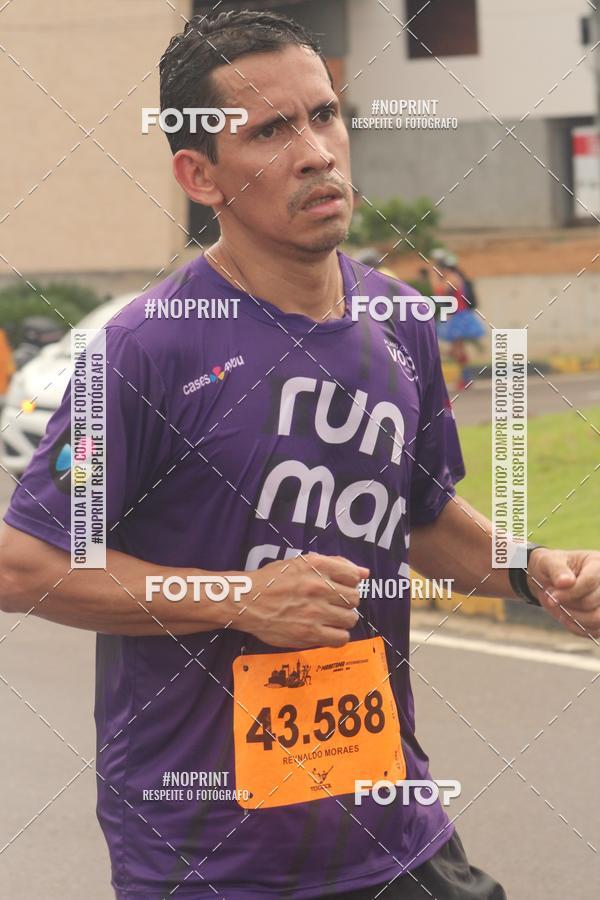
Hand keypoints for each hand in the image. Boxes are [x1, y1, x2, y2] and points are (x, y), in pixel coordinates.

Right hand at [243, 553, 368, 648]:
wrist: (246, 601)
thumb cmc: (272, 581)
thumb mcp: (301, 563)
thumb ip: (335, 564)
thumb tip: (366, 572)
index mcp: (316, 566)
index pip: (354, 575)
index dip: (350, 583)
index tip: (340, 587)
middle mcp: (318, 587)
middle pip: (354, 598)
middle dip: (346, 602)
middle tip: (331, 604)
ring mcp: (315, 611)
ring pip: (350, 619)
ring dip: (342, 619)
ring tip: (328, 618)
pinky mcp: (309, 633)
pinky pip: (340, 638)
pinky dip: (337, 636)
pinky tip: (325, 631)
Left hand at [527, 549, 599, 637]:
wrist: (550, 580)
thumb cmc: (550, 567)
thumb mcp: (547, 562)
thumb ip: (556, 569)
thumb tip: (566, 582)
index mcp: (596, 563)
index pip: (590, 581)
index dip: (570, 592)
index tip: (551, 597)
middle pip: (591, 601)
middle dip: (567, 604)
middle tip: (551, 599)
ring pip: (596, 619)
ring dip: (572, 618)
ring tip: (558, 608)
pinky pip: (594, 630)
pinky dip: (576, 627)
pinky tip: (563, 617)